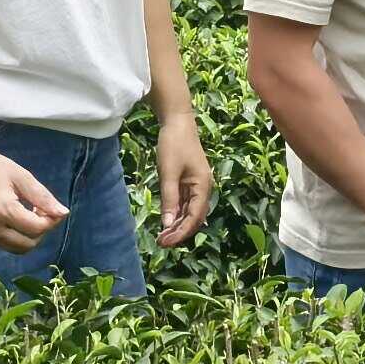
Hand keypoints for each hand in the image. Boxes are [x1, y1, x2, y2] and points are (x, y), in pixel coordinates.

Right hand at [0, 146, 69, 254]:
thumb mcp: (22, 177)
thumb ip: (43, 197)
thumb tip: (63, 213)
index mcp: (4, 210)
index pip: (37, 228)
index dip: (51, 221)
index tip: (52, 208)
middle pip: (30, 243)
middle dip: (42, 230)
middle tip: (41, 210)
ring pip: (19, 249)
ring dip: (31, 236)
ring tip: (30, 214)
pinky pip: (8, 245)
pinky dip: (20, 237)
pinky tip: (19, 219)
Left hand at [152, 112, 214, 249]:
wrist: (177, 121)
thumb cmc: (173, 144)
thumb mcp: (168, 172)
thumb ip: (169, 199)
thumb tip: (167, 224)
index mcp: (203, 186)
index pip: (194, 217)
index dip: (181, 232)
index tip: (165, 242)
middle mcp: (203, 188)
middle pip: (194, 217)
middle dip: (179, 232)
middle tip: (161, 243)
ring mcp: (196, 185)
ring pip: (189, 212)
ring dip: (177, 224)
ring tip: (162, 236)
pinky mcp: (189, 181)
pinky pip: (185, 203)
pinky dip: (176, 213)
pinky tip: (166, 221)